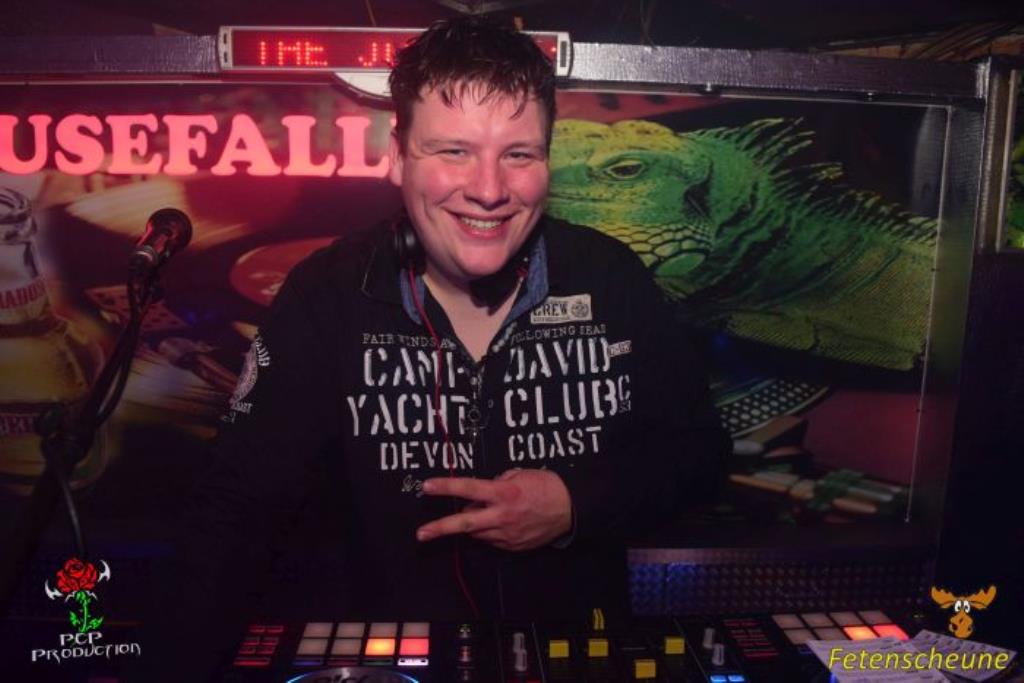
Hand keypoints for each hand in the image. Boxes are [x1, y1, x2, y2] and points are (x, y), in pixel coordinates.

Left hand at [416, 469, 571, 551]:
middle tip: (422, 533)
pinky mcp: (512, 546)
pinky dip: (489, 530)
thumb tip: (483, 491)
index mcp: (504, 494)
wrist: (571, 510)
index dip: (446, 487)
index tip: (427, 486)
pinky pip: (492, 539)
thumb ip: (500, 481)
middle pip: (464, 523)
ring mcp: (506, 534)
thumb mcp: (522, 474)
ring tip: (483, 512)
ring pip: (477, 532)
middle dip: (440, 528)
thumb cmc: (548, 487)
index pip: (468, 488)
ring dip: (472, 523)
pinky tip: (499, 522)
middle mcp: (502, 516)